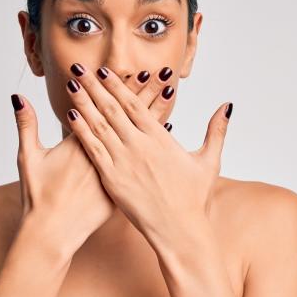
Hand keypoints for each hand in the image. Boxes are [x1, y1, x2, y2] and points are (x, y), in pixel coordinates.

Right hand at [10, 72, 173, 252]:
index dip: (119, 88)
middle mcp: (103, 154)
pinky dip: (153, 148)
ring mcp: (115, 171)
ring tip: (168, 94)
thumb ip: (26, 125)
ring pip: (139, 137)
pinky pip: (143, 161)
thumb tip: (18, 98)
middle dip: (145, 94)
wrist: (52, 232)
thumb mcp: (28, 158)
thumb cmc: (38, 196)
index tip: (134, 69)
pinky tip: (168, 131)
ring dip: (155, 115)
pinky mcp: (121, 187)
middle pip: (127, 118)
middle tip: (162, 73)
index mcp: (82, 144)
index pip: (104, 109)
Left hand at [63, 63, 231, 245]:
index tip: (105, 71)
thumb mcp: (209, 161)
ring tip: (71, 84)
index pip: (135, 104)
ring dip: (84, 102)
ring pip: (99, 125)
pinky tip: (70, 115)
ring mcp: (124, 162)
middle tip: (80, 66)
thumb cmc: (194, 199)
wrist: (178, 230)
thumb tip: (227, 106)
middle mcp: (139, 146)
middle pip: (112, 108)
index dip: (118, 85)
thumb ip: (216, 131)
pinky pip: (92, 149)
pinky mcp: (112, 178)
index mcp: (160, 139)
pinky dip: (81, 130)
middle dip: (94, 86)